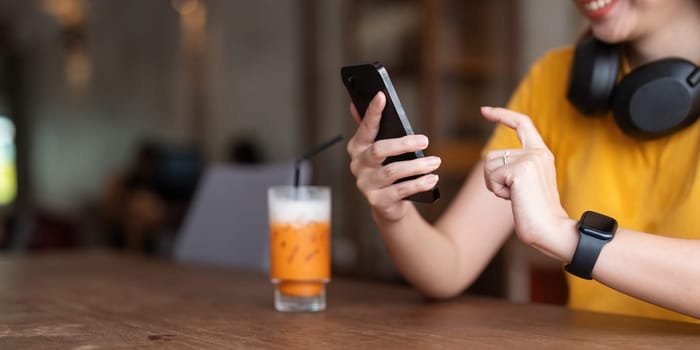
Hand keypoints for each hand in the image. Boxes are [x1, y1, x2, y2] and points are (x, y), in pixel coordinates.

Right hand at [346, 92, 440, 221]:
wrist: (388, 203)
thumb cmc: (387, 167)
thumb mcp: (383, 148)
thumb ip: (374, 127)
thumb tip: (362, 100)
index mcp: (358, 147)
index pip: (366, 127)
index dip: (373, 111)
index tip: (382, 95)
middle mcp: (357, 165)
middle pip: (379, 150)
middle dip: (404, 144)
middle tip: (425, 141)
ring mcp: (365, 184)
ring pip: (392, 171)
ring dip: (417, 166)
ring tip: (435, 162)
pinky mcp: (377, 201)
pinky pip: (401, 191)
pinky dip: (419, 184)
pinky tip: (432, 178)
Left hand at [481, 107, 574, 260]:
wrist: (551, 230)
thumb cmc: (536, 213)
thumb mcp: (527, 183)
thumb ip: (515, 167)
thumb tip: (491, 160)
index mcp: (541, 153)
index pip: (521, 123)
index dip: (502, 115)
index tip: (485, 110)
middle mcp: (537, 152)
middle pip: (491, 155)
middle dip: (494, 178)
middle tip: (515, 194)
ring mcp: (529, 160)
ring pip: (488, 166)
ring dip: (495, 185)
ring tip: (516, 197)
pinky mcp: (519, 171)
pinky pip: (490, 177)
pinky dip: (496, 191)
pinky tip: (514, 199)